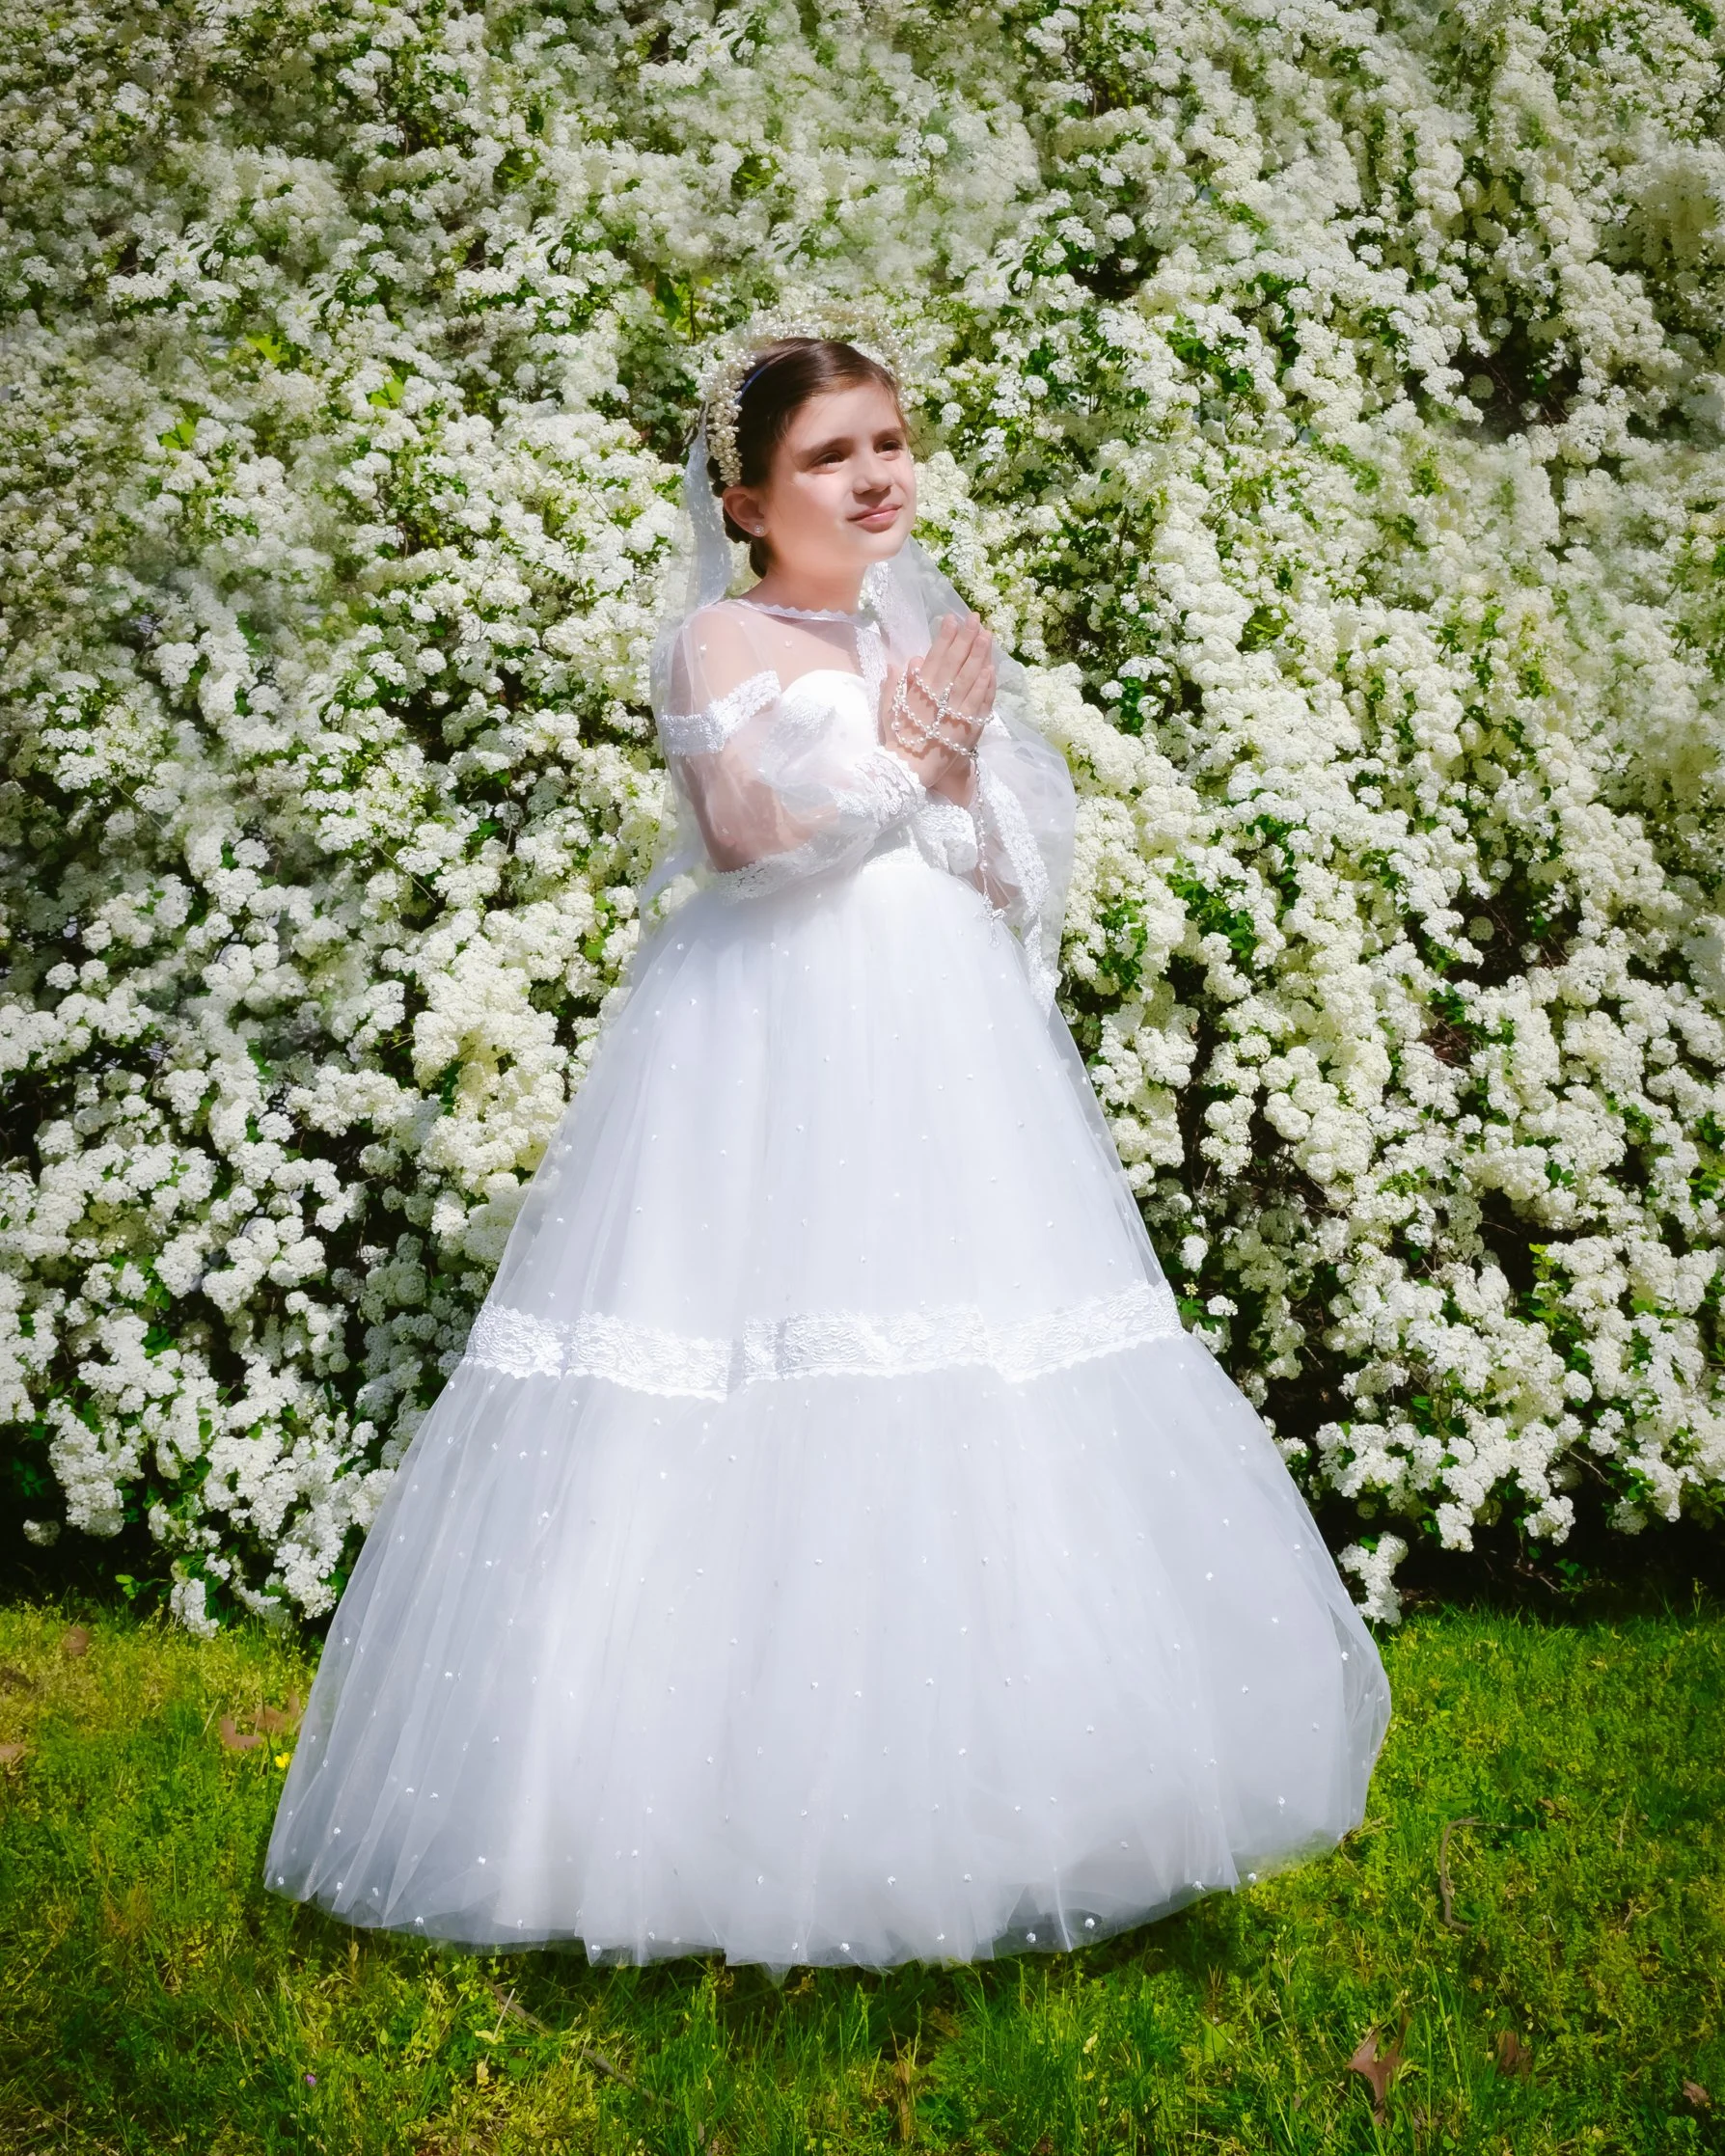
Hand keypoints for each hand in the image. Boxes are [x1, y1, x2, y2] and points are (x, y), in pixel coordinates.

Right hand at [878, 612, 994, 799]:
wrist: (906, 770)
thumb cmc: (897, 739)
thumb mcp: (889, 709)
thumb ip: (895, 685)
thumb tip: (903, 663)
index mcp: (918, 689)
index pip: (934, 657)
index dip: (944, 636)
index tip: (952, 618)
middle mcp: (937, 696)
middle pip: (955, 662)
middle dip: (965, 638)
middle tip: (975, 618)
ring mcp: (953, 710)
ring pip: (969, 678)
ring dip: (979, 656)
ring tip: (987, 635)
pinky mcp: (966, 726)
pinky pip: (978, 702)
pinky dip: (984, 686)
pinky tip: (991, 670)